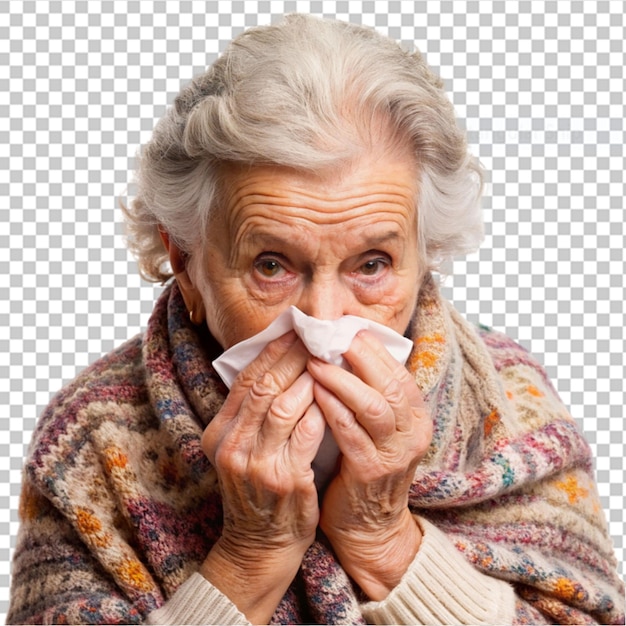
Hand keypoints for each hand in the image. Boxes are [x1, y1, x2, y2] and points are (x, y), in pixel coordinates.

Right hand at [200, 332, 325, 621]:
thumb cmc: (256, 492)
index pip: (246, 380)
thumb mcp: (240, 451)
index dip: (272, 352)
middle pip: (264, 386)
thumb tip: (279, 365)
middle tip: (317, 337)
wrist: (260, 546)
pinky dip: (320, 410)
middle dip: (293, 356)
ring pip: (284, 405)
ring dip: (309, 378)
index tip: (294, 331)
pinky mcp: (285, 479)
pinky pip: (305, 433)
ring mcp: (256, 464)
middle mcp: (232, 445)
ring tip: (329, 360)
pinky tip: (333, 396)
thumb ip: (252, 414)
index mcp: (219, 433)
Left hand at [307, 330, 431, 599]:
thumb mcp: (376, 428)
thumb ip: (368, 393)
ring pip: (373, 404)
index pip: (398, 371)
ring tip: (314, 360)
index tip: (344, 328)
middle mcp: (413, 431)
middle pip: (390, 382)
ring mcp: (396, 453)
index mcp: (415, 416)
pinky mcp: (373, 471)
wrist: (368, 526)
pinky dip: (332, 406)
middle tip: (328, 337)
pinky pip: (351, 431)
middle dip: (358, 356)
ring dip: (341, 378)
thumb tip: (341, 349)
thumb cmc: (364, 467)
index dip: (371, 348)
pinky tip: (313, 390)